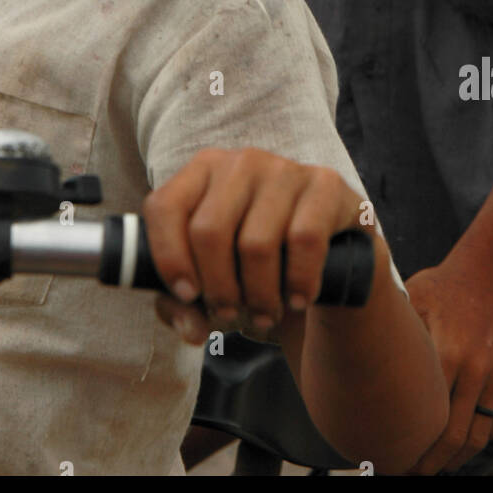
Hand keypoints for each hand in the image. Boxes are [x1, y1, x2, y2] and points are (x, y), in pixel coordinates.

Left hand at [143, 147, 361, 345]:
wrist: (329, 249)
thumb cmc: (254, 262)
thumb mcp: (212, 280)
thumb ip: (185, 308)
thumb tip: (190, 329)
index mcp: (201, 171)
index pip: (164, 207)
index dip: (168, 258)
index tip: (187, 296)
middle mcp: (240, 162)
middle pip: (208, 231)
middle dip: (217, 287)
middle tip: (230, 313)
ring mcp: (284, 169)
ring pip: (256, 243)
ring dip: (258, 295)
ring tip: (265, 313)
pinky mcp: (325, 185)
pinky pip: (304, 239)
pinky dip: (298, 280)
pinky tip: (298, 298)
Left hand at [402, 252, 492, 474]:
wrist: (489, 273)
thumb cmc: (440, 285)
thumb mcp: (411, 299)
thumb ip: (394, 331)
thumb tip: (356, 358)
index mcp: (449, 354)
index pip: (431, 417)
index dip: (413, 445)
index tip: (393, 458)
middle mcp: (477, 371)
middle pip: (456, 437)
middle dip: (433, 463)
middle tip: (411, 474)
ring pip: (480, 436)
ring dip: (458, 460)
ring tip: (435, 469)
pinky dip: (479, 442)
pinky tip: (458, 450)